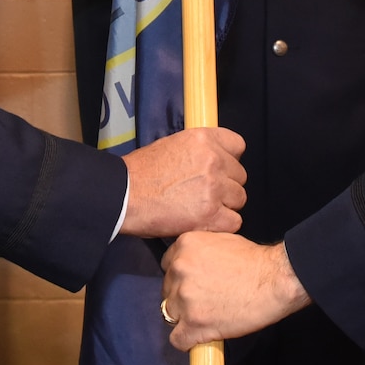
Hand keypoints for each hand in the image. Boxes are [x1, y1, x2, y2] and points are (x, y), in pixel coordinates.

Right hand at [120, 126, 245, 237]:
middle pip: (240, 176)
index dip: (230, 159)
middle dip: (226, 186)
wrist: (125, 195)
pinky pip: (234, 221)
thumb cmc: (141, 173)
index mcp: (204, 139)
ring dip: (225, 206)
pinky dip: (222, 225)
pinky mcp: (210, 214)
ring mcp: (214, 187)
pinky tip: (204, 222)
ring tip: (202, 208)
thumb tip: (216, 159)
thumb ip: (200, 151)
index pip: (238, 145)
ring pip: (239, 199)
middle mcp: (213, 160)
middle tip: (205, 193)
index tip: (220, 169)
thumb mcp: (173, 145)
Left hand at [161, 234, 310, 349]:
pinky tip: (201, 336)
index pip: (168, 267)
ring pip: (170, 314)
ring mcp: (185, 298)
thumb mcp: (222, 240)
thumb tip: (194, 264)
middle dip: (182, 298)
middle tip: (204, 302)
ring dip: (185, 318)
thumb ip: (200, 251)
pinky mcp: (194, 324)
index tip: (193, 285)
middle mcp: (179, 270)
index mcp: (184, 246)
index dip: (181, 278)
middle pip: (168, 291)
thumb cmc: (256, 261)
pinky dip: (188, 340)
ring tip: (206, 318)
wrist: (275, 280)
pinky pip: (178, 339)